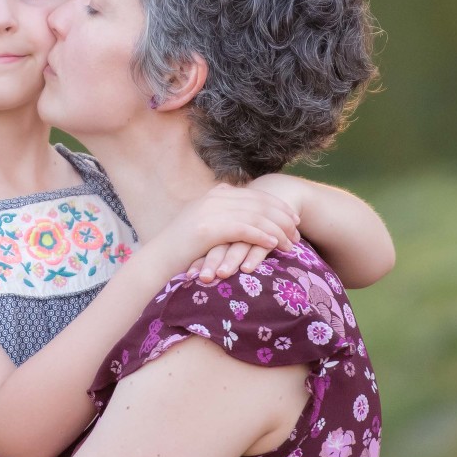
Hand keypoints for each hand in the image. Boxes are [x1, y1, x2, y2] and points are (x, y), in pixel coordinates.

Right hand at [186, 175, 303, 283]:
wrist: (157, 262)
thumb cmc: (182, 252)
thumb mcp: (205, 228)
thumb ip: (224, 220)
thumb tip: (247, 225)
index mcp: (216, 195)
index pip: (255, 195)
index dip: (278, 206)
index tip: (294, 219)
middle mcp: (215, 198)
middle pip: (259, 203)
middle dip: (282, 217)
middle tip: (299, 232)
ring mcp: (211, 211)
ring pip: (255, 216)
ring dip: (278, 230)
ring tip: (292, 243)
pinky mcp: (209, 228)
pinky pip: (244, 229)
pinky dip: (262, 236)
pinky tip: (274, 245)